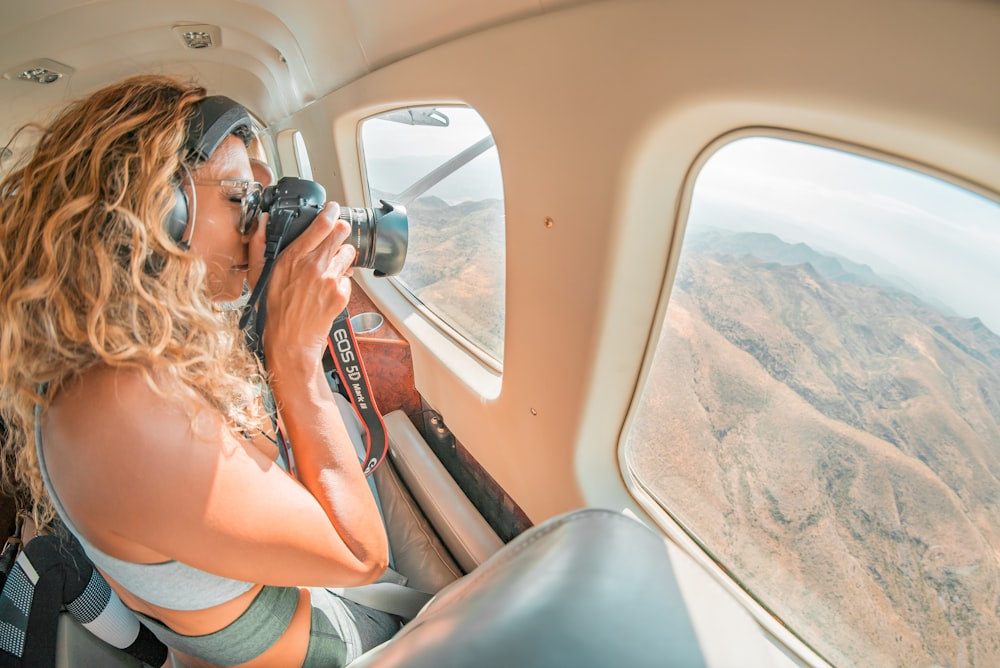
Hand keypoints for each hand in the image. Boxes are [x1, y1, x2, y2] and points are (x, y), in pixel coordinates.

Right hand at [261, 202, 355, 364]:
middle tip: (336, 236)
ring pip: (348, 254)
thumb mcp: (257, 275)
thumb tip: (261, 221)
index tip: (334, 209)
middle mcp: (313, 265)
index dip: (331, 213)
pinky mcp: (341, 294)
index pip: (321, 225)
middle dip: (340, 232)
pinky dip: (342, 281)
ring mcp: (330, 279)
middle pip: (341, 234)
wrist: (290, 340)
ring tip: (329, 269)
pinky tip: (328, 290)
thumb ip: (258, 244)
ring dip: (342, 258)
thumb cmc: (273, 310)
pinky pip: (349, 278)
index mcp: (292, 257)